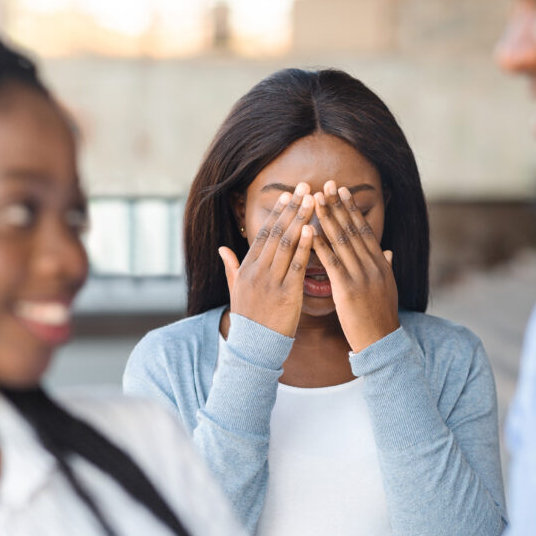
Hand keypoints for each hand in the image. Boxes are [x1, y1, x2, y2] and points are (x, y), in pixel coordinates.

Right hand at [219, 183, 314, 336]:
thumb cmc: (249, 319)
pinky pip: (297, 266)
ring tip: (313, 201)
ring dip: (301, 220)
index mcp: (247, 268)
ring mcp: (271, 282)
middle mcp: (258, 271)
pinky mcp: (287, 294)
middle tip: (305, 188)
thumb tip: (223, 248)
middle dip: (292, 209)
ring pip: (287, 245)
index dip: (276, 213)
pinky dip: (305, 247)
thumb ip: (231, 267)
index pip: (263, 234)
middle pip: (276, 233)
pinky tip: (313, 230)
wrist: (254, 348)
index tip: (287, 195)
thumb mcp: (235, 291)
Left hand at [312, 180, 399, 351]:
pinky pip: (332, 262)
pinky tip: (309, 232)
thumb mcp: (388, 288)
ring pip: (342, 241)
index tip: (342, 191)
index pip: (364, 230)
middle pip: (353, 229)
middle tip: (327, 184)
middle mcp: (372, 265)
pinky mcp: (347, 289)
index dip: (352, 209)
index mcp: (381, 263)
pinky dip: (320, 245)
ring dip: (327, 218)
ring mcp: (361, 276)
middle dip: (338, 205)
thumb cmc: (381, 317)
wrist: (382, 342)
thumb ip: (386, 267)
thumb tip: (387, 252)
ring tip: (316, 200)